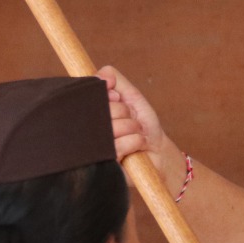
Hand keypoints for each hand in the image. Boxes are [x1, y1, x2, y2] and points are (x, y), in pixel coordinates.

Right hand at [98, 66, 183, 191]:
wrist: (157, 151)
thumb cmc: (142, 123)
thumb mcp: (130, 95)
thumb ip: (114, 78)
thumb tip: (100, 77)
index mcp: (89, 112)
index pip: (91, 95)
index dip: (112, 97)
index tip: (120, 99)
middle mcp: (86, 130)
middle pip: (105, 109)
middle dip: (126, 112)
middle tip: (131, 120)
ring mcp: (94, 149)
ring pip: (114, 127)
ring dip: (133, 127)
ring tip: (135, 132)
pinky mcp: (104, 164)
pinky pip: (119, 146)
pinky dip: (135, 141)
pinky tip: (137, 145)